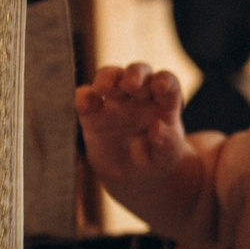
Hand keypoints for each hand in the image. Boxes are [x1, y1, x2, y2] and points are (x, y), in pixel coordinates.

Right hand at [74, 62, 186, 181]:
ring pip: (109, 76)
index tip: (161, 86)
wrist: (132, 176)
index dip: (165, 81)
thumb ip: (166, 144)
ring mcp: (114, 100)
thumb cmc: (156, 160)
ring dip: (107, 78)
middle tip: (131, 84)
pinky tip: (84, 106)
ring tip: (104, 88)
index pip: (167, 83)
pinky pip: (85, 98)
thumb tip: (157, 128)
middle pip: (137, 73)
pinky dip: (82, 98)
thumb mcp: (166, 157)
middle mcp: (139, 95)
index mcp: (163, 102)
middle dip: (134, 74)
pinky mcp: (92, 113)